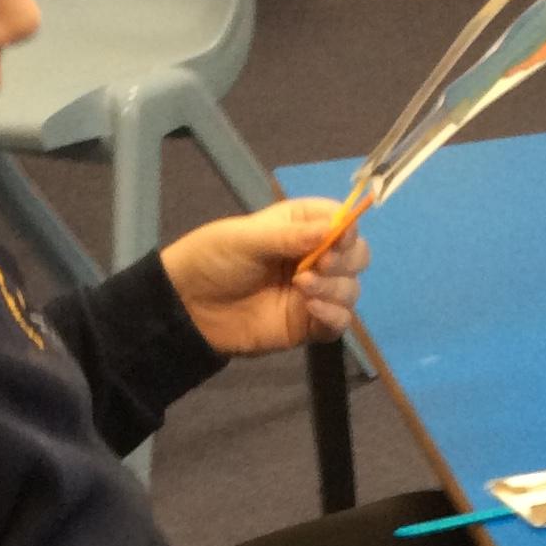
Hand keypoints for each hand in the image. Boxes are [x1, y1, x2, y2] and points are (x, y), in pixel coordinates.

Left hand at [160, 199, 366, 355]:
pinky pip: (339, 322)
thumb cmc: (213, 259)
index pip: (341, 220)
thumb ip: (290, 236)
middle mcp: (314, 257)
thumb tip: (334, 228)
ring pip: (351, 289)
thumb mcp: (246, 239)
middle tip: (321, 264)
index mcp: (300, 226)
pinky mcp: (308, 324)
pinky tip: (312, 309)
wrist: (188, 307)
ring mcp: (313, 292)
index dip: (348, 227)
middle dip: (347, 259)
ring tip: (302, 287)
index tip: (339, 237)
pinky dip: (335, 315)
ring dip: (336, 288)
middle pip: (357, 255)